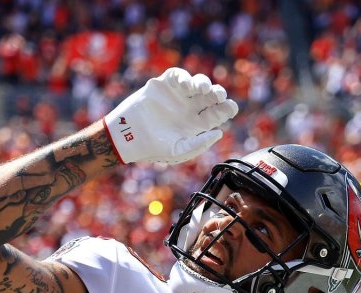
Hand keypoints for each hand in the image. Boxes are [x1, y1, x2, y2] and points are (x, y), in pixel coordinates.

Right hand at [104, 67, 238, 164]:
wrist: (129, 138)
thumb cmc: (154, 148)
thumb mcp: (180, 151)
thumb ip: (200, 144)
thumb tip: (220, 132)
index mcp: (197, 123)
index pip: (218, 113)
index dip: (226, 109)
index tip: (231, 107)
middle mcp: (190, 107)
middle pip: (211, 96)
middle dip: (218, 93)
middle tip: (218, 95)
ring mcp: (178, 95)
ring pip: (197, 83)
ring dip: (203, 83)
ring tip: (202, 89)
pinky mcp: (163, 85)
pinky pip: (177, 75)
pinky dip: (183, 77)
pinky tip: (185, 86)